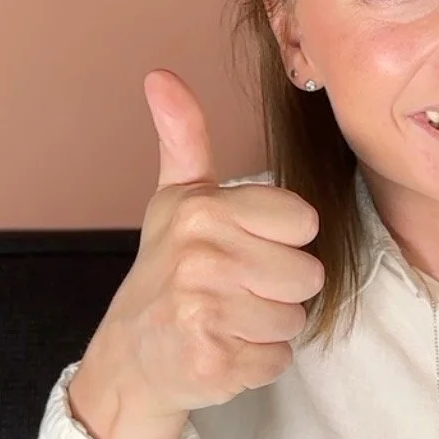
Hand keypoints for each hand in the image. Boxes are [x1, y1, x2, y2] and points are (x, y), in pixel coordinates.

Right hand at [68, 70, 324, 438]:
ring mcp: (204, 312)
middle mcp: (201, 257)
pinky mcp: (212, 362)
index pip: (303, 221)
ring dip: (269, 327)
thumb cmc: (166, 273)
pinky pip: (278, 359)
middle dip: (279, 289)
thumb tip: (160, 75)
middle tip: (235, 290)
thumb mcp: (175, 200)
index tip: (245, 247)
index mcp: (202, 210)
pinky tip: (224, 349)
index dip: (282, 240)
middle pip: (308, 275)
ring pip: (295, 319)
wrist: (130, 356)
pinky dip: (258, 362)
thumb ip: (183, 138)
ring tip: (228, 320)